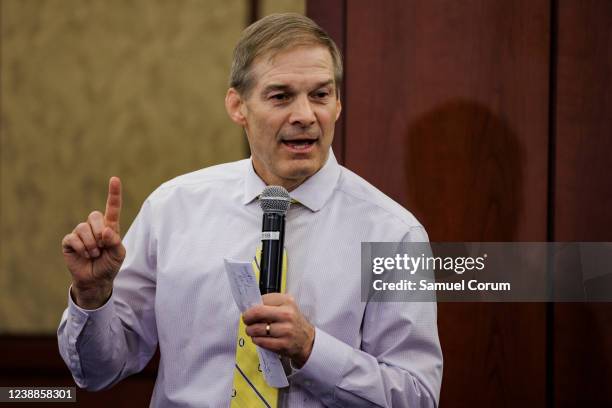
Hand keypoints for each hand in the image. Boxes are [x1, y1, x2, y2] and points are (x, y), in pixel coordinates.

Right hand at [61, 177, 125, 308]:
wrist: (96, 280)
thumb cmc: (109, 265)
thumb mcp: (119, 255)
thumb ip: (116, 242)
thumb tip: (105, 231)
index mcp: (110, 227)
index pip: (112, 207)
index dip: (113, 193)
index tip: (115, 179)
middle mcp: (95, 227)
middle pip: (95, 215)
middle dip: (99, 232)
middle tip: (102, 247)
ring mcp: (81, 233)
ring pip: (83, 228)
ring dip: (91, 244)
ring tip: (94, 254)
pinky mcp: (70, 241)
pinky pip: (73, 238)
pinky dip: (81, 248)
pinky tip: (85, 255)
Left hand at [243, 293, 314, 367]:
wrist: (307, 340)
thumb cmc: (293, 322)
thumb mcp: (287, 306)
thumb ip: (271, 304)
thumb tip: (251, 306)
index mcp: (287, 301)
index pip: (262, 300)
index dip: (251, 306)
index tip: (248, 310)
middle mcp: (287, 314)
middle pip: (257, 313)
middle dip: (247, 317)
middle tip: (246, 320)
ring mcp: (285, 330)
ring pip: (256, 329)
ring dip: (250, 330)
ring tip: (252, 330)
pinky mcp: (282, 344)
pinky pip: (260, 341)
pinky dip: (256, 339)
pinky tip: (259, 338)